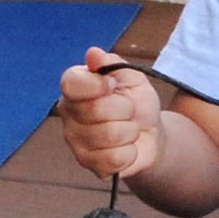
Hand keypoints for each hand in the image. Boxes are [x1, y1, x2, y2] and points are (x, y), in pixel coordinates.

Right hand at [58, 46, 162, 178]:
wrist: (150, 134)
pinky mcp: (88, 164)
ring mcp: (75, 142)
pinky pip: (114, 159)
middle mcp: (68, 114)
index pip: (71, 84)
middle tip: (128, 111)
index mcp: (74, 88)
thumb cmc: (137, 102)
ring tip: (128, 129)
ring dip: (130, 131)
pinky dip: (130, 152)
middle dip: (125, 109)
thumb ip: (113, 65)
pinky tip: (126, 148)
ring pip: (109, 135)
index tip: (114, 86)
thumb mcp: (132, 78)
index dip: (98, 85)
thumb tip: (93, 54)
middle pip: (96, 110)